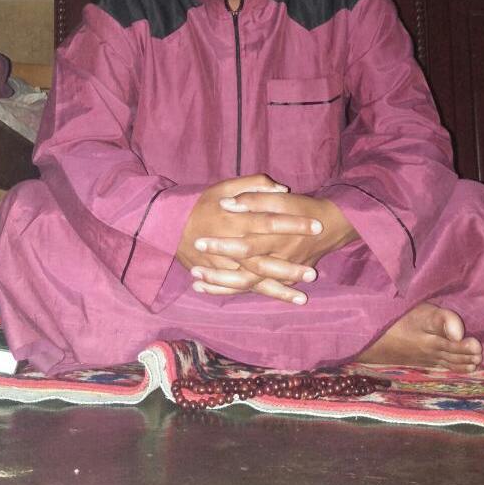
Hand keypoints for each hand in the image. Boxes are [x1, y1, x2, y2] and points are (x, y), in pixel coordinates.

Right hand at [176, 175, 325, 303]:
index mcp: (235, 218)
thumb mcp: (224, 186)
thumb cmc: (200, 203)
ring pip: (254, 278)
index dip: (293, 224)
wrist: (167, 224)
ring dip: (278, 288)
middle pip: (265, 257)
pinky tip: (280, 298)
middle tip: (312, 273)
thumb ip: (253, 186)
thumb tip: (281, 189)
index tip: (316, 226)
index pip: (270, 220)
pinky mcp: (218, 274)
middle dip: (289, 267)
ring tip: (302, 297)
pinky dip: (260, 293)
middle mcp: (231, 243)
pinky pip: (241, 287)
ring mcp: (224, 263)